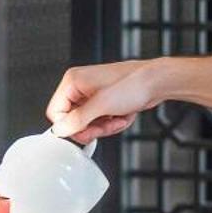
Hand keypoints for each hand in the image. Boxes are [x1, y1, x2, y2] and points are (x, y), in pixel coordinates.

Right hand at [45, 59, 162, 142]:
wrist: (156, 82)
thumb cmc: (133, 83)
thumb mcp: (102, 105)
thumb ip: (77, 119)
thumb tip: (60, 129)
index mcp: (73, 81)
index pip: (55, 112)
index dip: (69, 126)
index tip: (84, 131)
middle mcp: (80, 87)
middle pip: (73, 120)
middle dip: (91, 127)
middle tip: (104, 126)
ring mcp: (92, 95)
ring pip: (88, 123)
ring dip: (104, 126)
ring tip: (117, 118)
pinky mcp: (104, 102)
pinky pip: (100, 121)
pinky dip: (112, 123)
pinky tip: (123, 115)